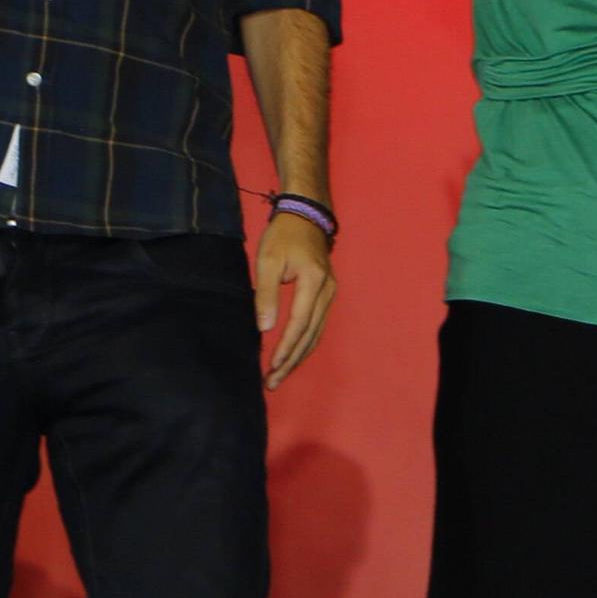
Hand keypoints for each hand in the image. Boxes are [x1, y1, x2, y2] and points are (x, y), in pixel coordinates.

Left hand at [255, 210, 335, 387]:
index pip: (299, 323)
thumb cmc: (283, 236)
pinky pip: (317, 325)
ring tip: (280, 375)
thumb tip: (265, 328)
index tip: (272, 366)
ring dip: (299, 356)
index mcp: (313, 281)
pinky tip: (293, 355)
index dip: (286, 346)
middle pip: (310, 334)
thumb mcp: (267, 260)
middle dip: (292, 360)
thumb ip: (266, 294)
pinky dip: (305, 343)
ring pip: (316, 333)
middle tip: (272, 382)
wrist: (306, 215)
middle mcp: (327, 291)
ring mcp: (330, 293)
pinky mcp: (327, 294)